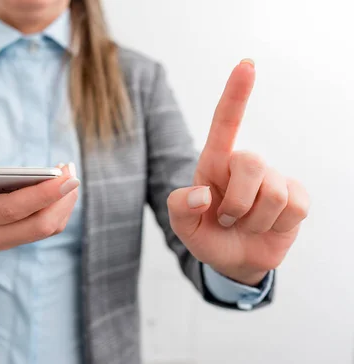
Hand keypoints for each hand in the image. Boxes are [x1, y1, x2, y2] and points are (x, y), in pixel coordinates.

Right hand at [0, 164, 79, 264]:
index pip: (11, 209)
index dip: (41, 194)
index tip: (63, 175)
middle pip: (37, 225)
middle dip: (61, 199)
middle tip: (72, 172)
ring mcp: (4, 244)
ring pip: (45, 230)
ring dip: (64, 204)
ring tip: (70, 176)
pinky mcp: (15, 242)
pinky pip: (44, 231)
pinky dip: (59, 211)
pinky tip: (62, 190)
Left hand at [167, 59, 309, 285]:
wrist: (234, 261)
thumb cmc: (207, 235)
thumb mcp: (183, 227)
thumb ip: (179, 209)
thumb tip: (203, 195)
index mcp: (213, 164)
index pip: (224, 124)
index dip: (236, 95)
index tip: (246, 65)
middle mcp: (244, 166)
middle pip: (252, 162)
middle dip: (237, 201)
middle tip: (226, 219)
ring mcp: (273, 180)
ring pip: (274, 192)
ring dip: (254, 219)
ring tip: (245, 224)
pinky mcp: (296, 197)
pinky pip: (295, 207)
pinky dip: (277, 226)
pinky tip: (268, 227)